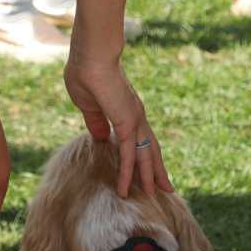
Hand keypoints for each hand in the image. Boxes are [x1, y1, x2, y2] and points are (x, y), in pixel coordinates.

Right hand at [63, 43, 171, 199]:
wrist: (90, 56)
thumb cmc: (84, 72)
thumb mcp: (87, 104)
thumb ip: (95, 121)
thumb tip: (101, 138)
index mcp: (126, 110)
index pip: (140, 137)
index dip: (144, 153)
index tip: (146, 168)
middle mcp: (136, 116)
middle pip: (151, 148)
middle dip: (158, 169)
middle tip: (166, 188)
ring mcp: (134, 120)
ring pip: (146, 155)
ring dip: (151, 176)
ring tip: (159, 194)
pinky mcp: (127, 124)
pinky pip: (129, 155)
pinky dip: (129, 174)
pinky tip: (126, 189)